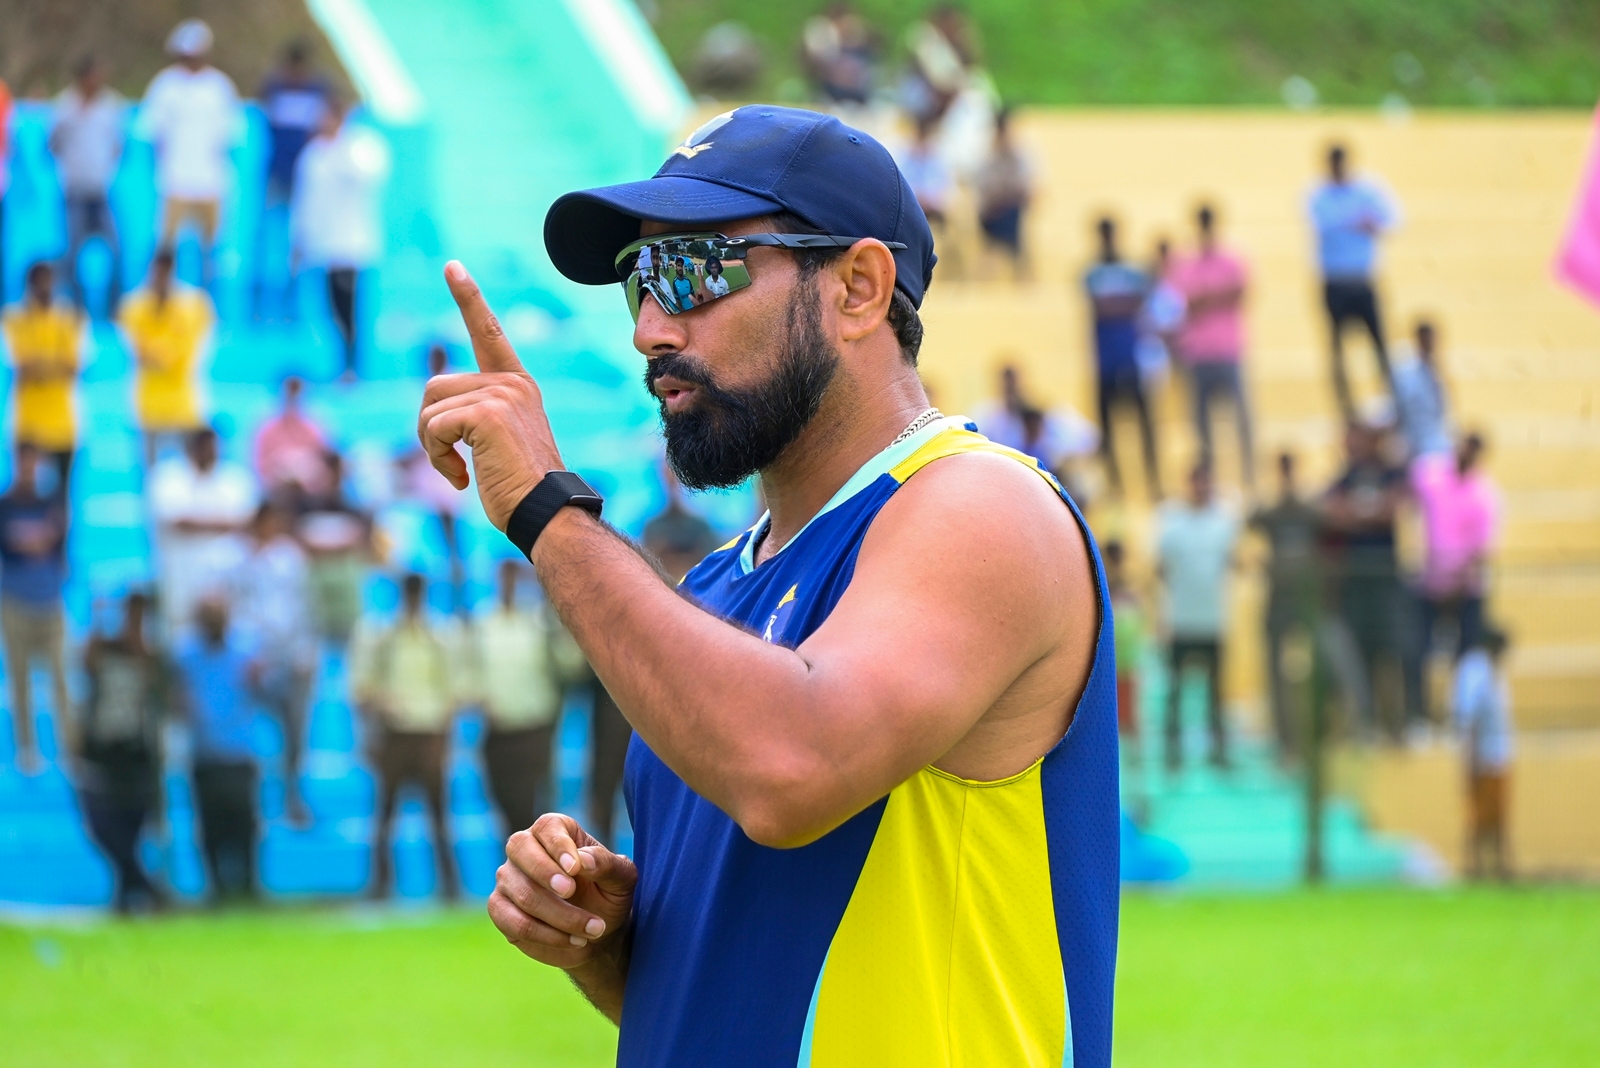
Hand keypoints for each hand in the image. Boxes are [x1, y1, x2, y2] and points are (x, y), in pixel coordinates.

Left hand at [417, 262, 564, 529]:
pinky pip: (433, 427)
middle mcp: (512, 383)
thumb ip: (475, 417)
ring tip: (459, 473)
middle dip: (429, 428)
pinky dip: (436, 457)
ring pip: (430, 407)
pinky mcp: (486, 413)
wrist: (546, 512)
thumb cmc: (521, 488)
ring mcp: (501, 394)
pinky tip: (461, 479)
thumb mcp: (499, 442)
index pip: (489, 332)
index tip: (452, 266)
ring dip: (431, 446)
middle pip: (436, 386)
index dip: (468, 298)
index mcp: (518, 385)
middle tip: (451, 463)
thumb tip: (433, 415)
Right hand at [488, 813, 636, 970]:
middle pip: (520, 849)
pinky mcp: (500, 910)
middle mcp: (525, 849)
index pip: (547, 827)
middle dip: (545, 872)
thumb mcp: (621, 878)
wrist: (596, 932)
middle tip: (571, 892)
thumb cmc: (609, 895)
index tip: (575, 868)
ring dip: (559, 915)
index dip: (558, 846)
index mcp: (555, 831)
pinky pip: (513, 922)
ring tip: (593, 929)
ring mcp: (509, 879)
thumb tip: (583, 860)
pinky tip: (573, 940)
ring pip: (523, 893)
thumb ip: (606, 864)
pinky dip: (546, 935)